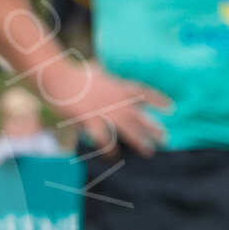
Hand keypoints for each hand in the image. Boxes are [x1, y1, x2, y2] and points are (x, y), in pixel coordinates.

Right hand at [42, 60, 168, 155]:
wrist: (56, 77)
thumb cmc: (73, 76)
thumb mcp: (96, 73)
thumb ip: (106, 80)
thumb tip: (107, 77)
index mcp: (116, 86)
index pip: (143, 92)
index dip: (158, 100)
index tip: (172, 107)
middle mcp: (114, 98)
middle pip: (139, 116)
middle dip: (153, 128)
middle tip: (165, 139)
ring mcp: (103, 110)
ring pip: (127, 129)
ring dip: (139, 141)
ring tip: (148, 152)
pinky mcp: (90, 119)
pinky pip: (103, 138)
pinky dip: (109, 148)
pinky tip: (113, 156)